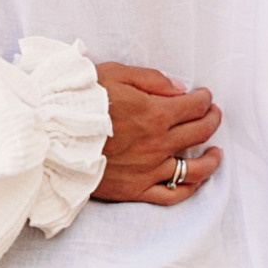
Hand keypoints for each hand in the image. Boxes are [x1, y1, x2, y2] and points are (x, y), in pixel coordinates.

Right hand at [92, 62, 222, 205]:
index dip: (204, 98)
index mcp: (155, 113)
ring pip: (194, 168)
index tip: (204, 95)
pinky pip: (172, 194)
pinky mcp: (136, 190)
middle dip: (212, 119)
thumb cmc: (79, 102)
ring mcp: (149, 170)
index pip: (194, 106)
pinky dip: (189, 188)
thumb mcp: (114, 74)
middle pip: (200, 133)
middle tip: (213, 114)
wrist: (51, 137)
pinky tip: (195, 180)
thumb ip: (151, 79)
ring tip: (216, 152)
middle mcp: (158, 144)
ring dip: (211, 159)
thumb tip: (179, 88)